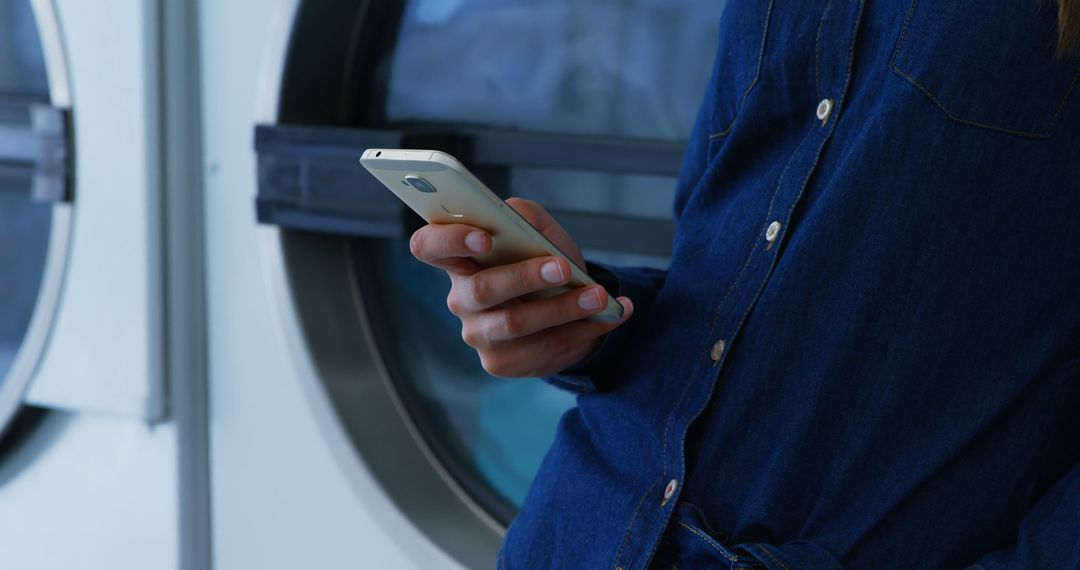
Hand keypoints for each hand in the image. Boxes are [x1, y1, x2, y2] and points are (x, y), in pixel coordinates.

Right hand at [409, 198, 633, 377]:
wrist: (569, 304)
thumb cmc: (543, 259)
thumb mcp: (536, 229)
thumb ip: (522, 215)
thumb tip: (513, 214)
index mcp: (458, 258)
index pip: (427, 247)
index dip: (449, 240)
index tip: (485, 237)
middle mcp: (460, 299)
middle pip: (481, 290)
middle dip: (524, 277)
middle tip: (562, 269)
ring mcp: (478, 334)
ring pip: (515, 323)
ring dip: (563, 309)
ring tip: (599, 296)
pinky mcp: (502, 362)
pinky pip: (541, 349)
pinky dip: (581, 331)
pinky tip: (609, 316)